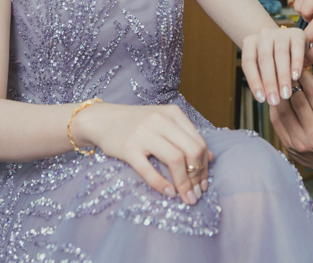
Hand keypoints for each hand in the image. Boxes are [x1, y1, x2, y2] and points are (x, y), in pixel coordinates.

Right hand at [72, 102, 212, 205]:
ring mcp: (143, 133)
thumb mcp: (164, 122)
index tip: (204, 183)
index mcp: (173, 114)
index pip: (198, 142)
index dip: (204, 166)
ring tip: (187, 198)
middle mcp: (160, 120)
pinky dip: (161, 184)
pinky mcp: (128, 148)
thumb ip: (186, 136)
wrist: (102, 120)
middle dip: (197, 177)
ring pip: (174, 160)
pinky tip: (169, 193)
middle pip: (191, 151)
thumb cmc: (137, 123)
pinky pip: (148, 170)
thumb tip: (210, 158)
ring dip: (184, 183)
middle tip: (197, 194)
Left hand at [240, 26, 306, 105]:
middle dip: (270, 82)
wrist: (289, 42)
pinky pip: (297, 49)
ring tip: (285, 94)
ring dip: (283, 77)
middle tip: (274, 100)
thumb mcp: (263, 67)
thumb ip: (262, 79)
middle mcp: (263, 35)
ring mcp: (280, 33)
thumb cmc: (272, 60)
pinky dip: (296, 64)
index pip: (249, 63)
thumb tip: (267, 98)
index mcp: (250, 42)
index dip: (254, 81)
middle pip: (264, 60)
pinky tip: (296, 77)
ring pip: (280, 55)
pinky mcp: (297, 33)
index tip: (261, 99)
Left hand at [269, 69, 312, 177]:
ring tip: (278, 83)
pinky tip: (275, 100)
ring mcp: (299, 142)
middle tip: (286, 71)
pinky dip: (275, 109)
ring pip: (283, 111)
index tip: (299, 68)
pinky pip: (277, 122)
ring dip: (279, 94)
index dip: (305, 78)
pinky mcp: (288, 146)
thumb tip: (301, 77)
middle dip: (290, 84)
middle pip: (297, 101)